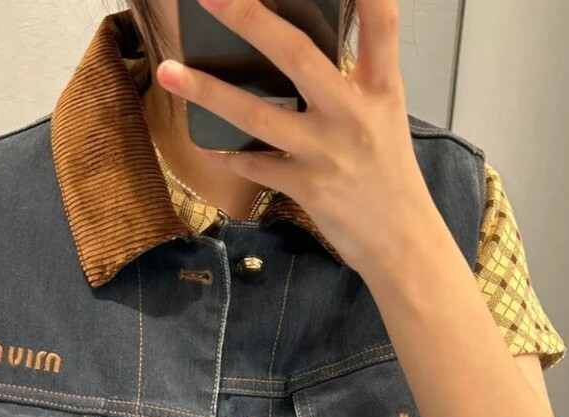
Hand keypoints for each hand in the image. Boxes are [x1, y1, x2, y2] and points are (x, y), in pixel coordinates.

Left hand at [155, 0, 435, 277]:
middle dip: (251, 19)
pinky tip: (203, 142)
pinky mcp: (308, 187)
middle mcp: (353, 114)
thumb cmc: (389, 175)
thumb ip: (356, 77)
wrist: (401, 242)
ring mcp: (327, 152)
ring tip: (168, 71)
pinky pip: (255, 165)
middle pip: (298, 55)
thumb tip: (301, 46)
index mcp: (381, 89)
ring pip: (258, 114)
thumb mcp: (386, 116)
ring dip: (208, 92)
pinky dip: (227, 154)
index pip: (381, 23)